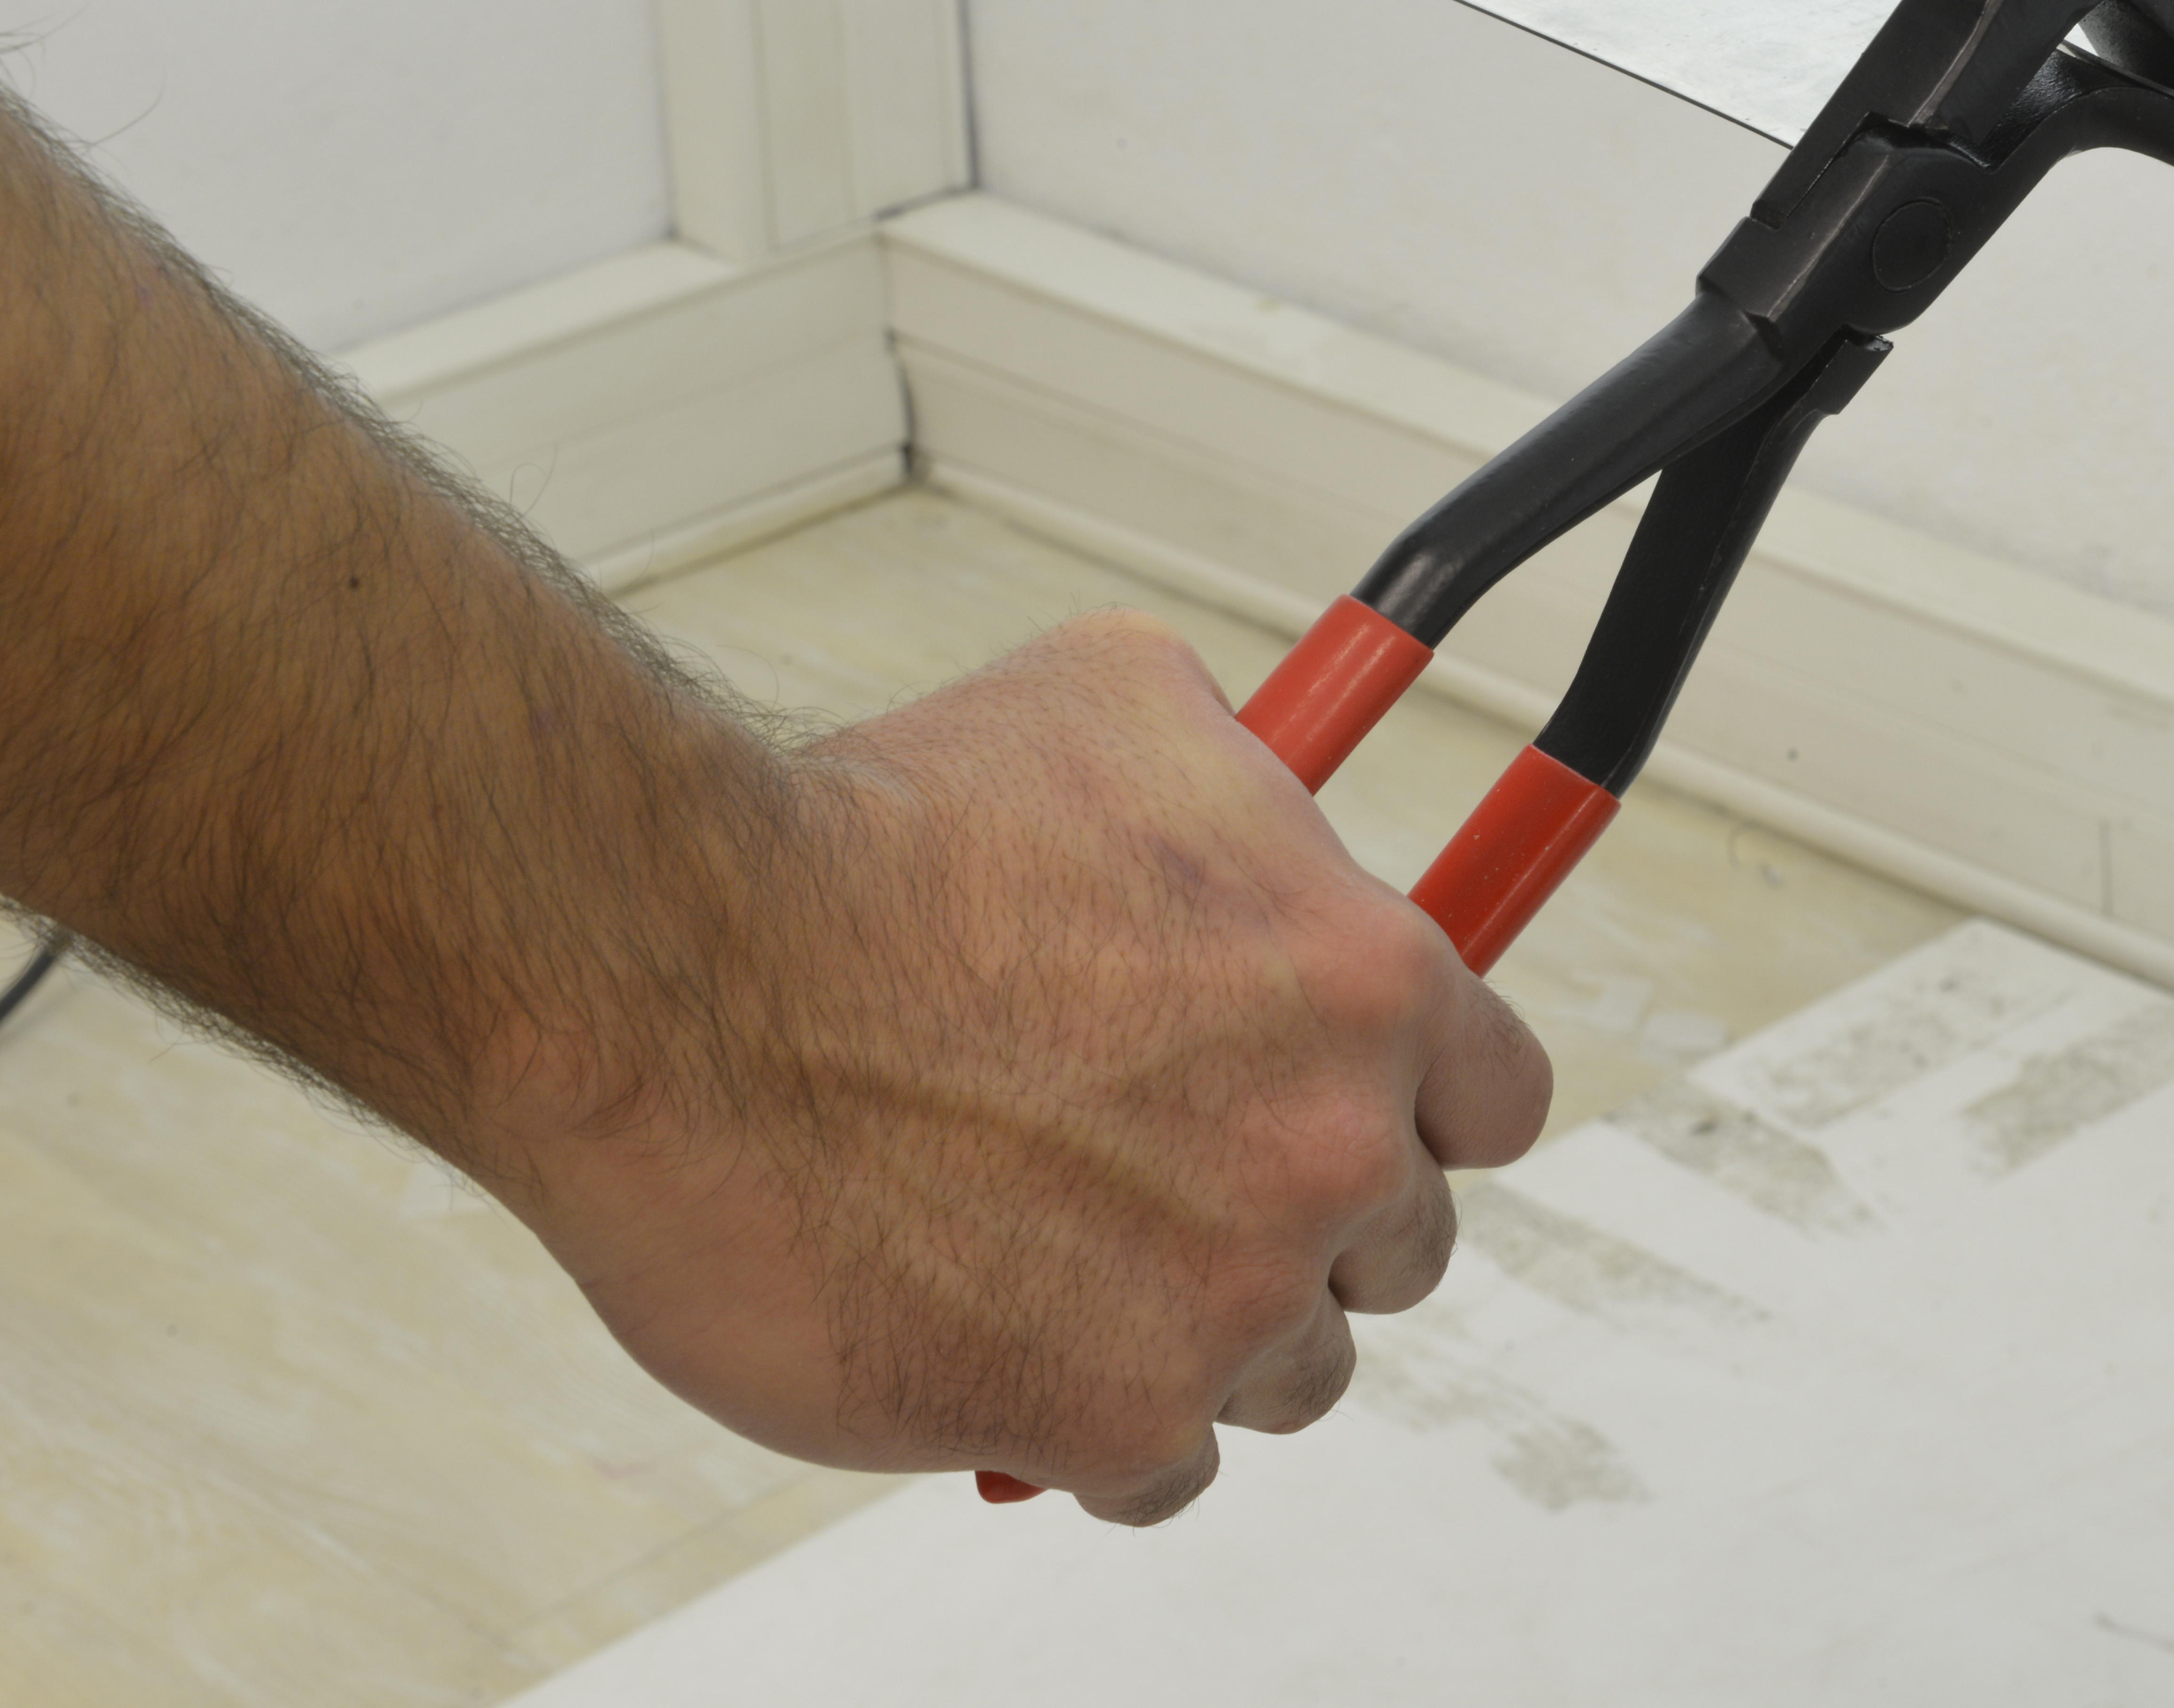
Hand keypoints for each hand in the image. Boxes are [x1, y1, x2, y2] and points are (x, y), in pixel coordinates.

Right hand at [486, 611, 1551, 1522]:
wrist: (679, 969)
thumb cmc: (869, 833)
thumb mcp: (1114, 701)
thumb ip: (1243, 780)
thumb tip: (1277, 801)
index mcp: (1364, 981)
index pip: (1494, 1101)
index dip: (1415, 1108)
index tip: (1350, 1112)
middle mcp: (1329, 1146)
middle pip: (1398, 1245)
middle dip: (1302, 1215)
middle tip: (1176, 1180)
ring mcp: (1227, 1297)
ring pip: (1290, 1368)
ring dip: (1206, 1328)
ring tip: (1071, 1257)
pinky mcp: (1109, 1417)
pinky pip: (1164, 1472)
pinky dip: (1097, 1425)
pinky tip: (1009, 1341)